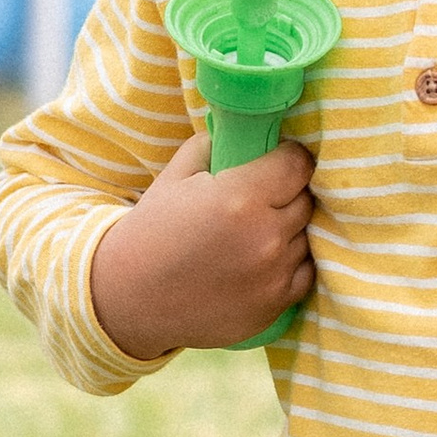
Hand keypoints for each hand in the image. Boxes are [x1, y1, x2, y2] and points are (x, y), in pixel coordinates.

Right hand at [89, 130, 315, 357]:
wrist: (129, 299)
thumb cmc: (150, 233)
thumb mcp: (174, 177)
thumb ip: (212, 146)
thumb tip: (242, 132)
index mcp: (240, 196)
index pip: (298, 164)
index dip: (289, 159)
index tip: (277, 162)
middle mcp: (265, 236)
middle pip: (305, 200)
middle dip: (288, 194)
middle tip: (262, 199)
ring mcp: (273, 274)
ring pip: (306, 236)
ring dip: (288, 229)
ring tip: (256, 232)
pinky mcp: (275, 304)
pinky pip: (305, 271)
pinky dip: (290, 262)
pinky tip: (263, 259)